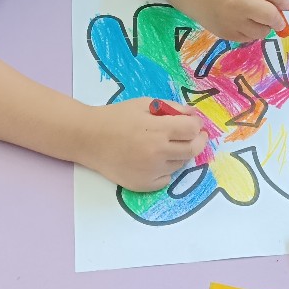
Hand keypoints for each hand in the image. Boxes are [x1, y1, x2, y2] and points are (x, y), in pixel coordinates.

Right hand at [79, 99, 208, 191]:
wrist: (89, 139)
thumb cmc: (116, 117)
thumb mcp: (144, 104)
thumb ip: (172, 108)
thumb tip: (194, 115)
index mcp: (158, 130)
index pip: (192, 130)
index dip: (196, 124)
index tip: (193, 121)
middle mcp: (157, 153)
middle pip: (193, 149)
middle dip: (199, 140)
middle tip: (196, 135)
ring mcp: (151, 171)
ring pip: (180, 164)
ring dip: (180, 153)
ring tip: (167, 144)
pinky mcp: (144, 185)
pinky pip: (166, 178)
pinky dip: (166, 168)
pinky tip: (155, 159)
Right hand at [191, 0, 288, 41]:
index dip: (284, 0)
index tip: (287, 4)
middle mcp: (236, 5)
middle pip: (270, 16)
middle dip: (278, 18)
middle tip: (276, 17)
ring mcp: (230, 22)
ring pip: (262, 31)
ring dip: (264, 26)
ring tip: (254, 17)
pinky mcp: (226, 35)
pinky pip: (249, 38)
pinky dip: (251, 32)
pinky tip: (242, 22)